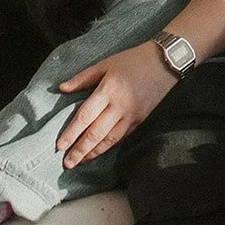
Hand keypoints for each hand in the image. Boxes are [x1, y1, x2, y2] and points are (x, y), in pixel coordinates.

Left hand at [55, 43, 175, 165]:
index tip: (59, 146)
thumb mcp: (105, 64)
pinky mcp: (141, 119)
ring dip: (94, 153)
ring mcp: (132, 115)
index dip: (71, 133)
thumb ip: (83, 78)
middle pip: (96, 133)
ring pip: (110, 140)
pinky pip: (122, 136)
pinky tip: (99, 151)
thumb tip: (62, 88)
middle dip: (80, 151)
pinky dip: (109, 146)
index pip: (85, 116)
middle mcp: (120, 106)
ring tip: (80, 162)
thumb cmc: (133, 60)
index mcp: (108, 90)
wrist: (165, 62)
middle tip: (67, 163)